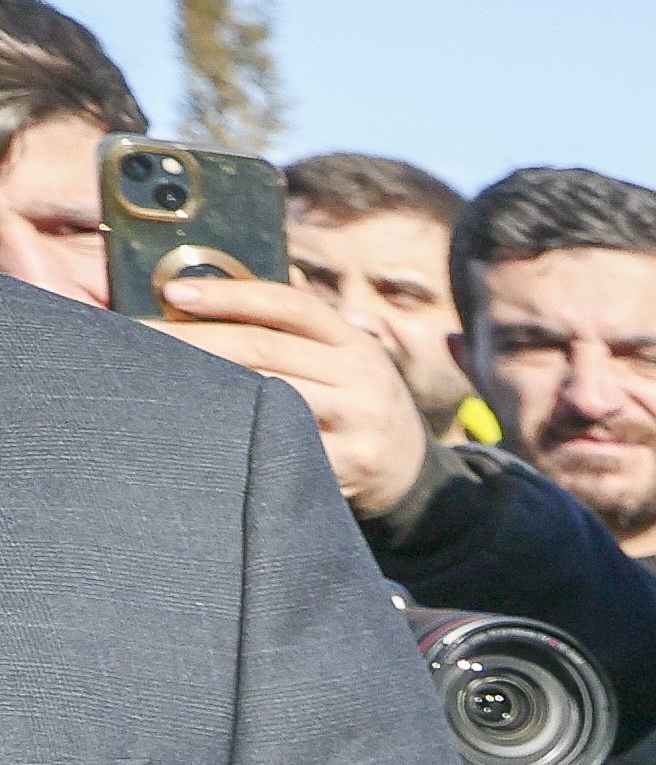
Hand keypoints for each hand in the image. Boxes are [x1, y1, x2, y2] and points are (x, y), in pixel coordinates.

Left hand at [147, 266, 431, 524]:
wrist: (411, 476)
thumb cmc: (355, 408)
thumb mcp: (346, 361)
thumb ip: (300, 330)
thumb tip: (225, 288)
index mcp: (355, 343)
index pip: (290, 304)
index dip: (230, 294)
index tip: (174, 292)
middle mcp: (362, 376)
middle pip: (264, 347)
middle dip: (193, 339)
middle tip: (136, 337)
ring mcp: (358, 421)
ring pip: (268, 394)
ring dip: (204, 386)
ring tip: (155, 380)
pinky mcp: (352, 464)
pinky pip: (283, 446)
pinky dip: (237, 435)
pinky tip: (198, 429)